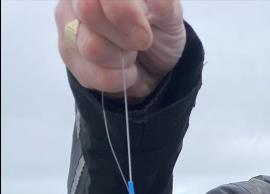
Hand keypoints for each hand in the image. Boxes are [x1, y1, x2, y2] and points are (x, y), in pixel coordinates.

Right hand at [55, 0, 185, 97]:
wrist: (154, 65)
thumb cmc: (158, 29)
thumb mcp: (168, 12)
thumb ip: (160, 3)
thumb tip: (151, 3)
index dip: (122, 11)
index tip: (144, 33)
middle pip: (89, 11)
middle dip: (124, 36)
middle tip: (141, 41)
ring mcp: (68, 26)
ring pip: (91, 47)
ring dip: (122, 59)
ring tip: (131, 54)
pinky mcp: (70, 58)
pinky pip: (93, 75)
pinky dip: (118, 79)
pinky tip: (124, 71)